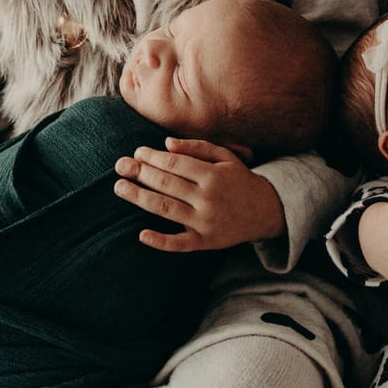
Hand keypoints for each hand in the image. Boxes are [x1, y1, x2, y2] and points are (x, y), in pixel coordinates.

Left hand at [115, 137, 287, 251]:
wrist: (267, 211)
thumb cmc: (240, 180)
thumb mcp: (226, 156)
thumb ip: (197, 147)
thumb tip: (166, 143)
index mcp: (212, 175)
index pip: (175, 163)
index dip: (153, 157)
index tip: (137, 153)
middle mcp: (208, 198)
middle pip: (166, 184)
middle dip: (140, 173)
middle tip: (120, 166)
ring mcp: (205, 222)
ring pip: (166, 209)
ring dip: (139, 198)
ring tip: (119, 187)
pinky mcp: (205, 242)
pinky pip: (179, 244)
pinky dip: (160, 241)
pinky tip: (141, 234)